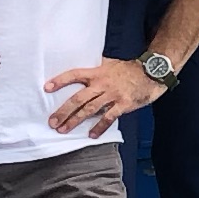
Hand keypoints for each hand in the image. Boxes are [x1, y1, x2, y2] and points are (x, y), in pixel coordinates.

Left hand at [45, 58, 166, 135]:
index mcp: (97, 73)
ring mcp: (112, 95)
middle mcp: (102, 84)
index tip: (47, 88)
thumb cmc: (130, 69)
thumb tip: (85, 63)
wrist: (151, 73)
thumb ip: (97, 66)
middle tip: (52, 122)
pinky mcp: (123, 104)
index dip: (60, 81)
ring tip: (63, 130)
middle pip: (78, 98)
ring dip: (75, 120)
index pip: (74, 75)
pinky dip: (99, 127)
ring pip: (89, 109)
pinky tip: (91, 135)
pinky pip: (108, 117)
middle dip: (63, 111)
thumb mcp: (110, 63)